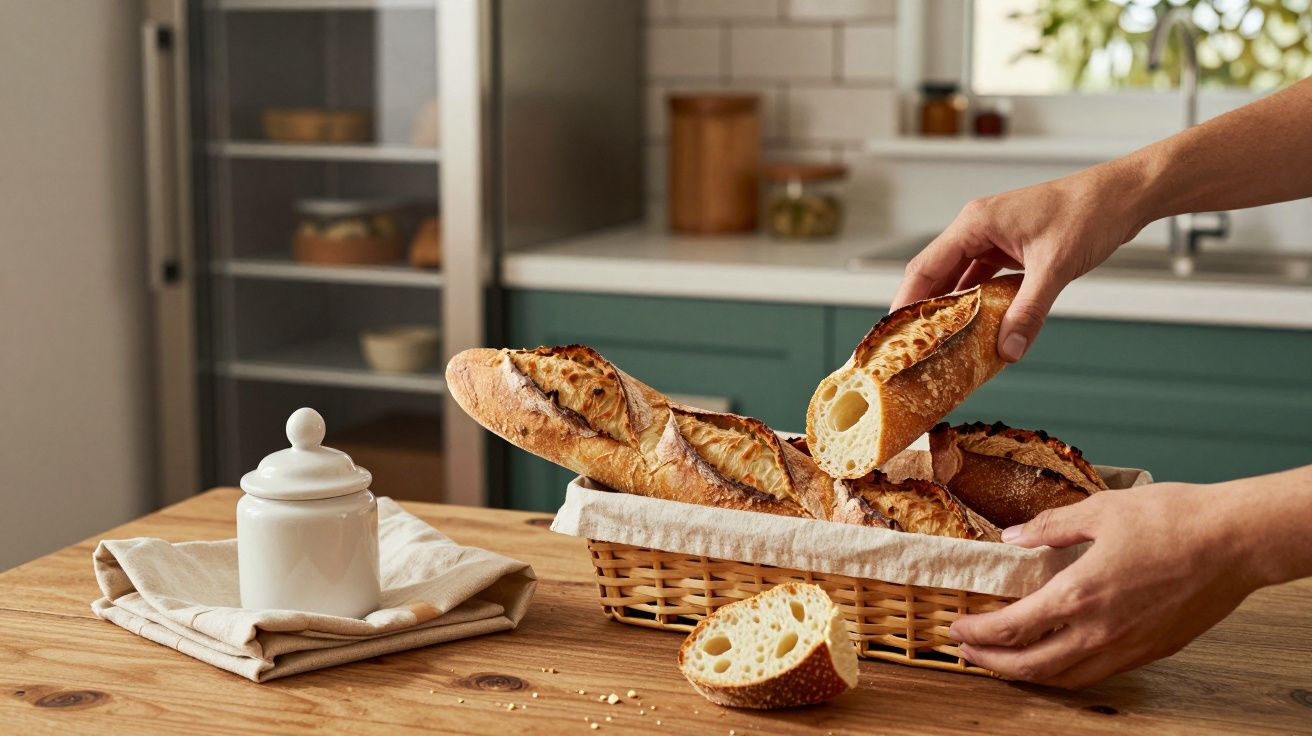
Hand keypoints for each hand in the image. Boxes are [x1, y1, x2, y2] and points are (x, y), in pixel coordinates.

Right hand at [890, 163, 1146, 361]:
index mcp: (975, 223)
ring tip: (940, 343)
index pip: (926, 267)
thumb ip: (1028, 311)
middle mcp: (978, 228)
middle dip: (925, 310)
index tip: (893, 333)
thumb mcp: (1054, 268)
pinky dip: (979, 303)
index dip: (906, 302)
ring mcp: (994, 238)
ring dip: (953, 309)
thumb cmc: (1088, 214)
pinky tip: (978, 327)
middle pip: (937, 274)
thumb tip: (1007, 350)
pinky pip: (984, 280)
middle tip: (913, 345)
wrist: (1124, 196)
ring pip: (960, 279)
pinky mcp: (1011, 248)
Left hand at [948, 482, 1263, 688]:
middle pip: (1030, 666)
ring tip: (1005, 661)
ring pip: (1065, 678)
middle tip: (967, 652)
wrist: (1236, 541)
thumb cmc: (1174, 520)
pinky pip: (1098, 674)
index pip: (1011, 629)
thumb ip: (1050, 527)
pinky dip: (1067, 673)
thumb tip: (1014, 536)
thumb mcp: (1100, 510)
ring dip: (1027, 674)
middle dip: (991, 663)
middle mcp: (1100, 632)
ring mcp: (1128, 647)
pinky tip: (1059, 657)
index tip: (957, 627)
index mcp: (1079, 595)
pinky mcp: (1153, 651)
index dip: (976, 633)